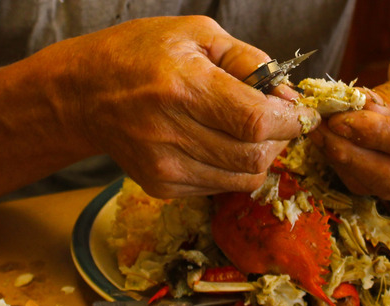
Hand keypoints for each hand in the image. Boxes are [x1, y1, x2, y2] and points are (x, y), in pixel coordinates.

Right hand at [41, 16, 318, 197]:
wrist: (85, 93)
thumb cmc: (143, 53)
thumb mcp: (198, 34)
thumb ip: (251, 63)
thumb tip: (289, 98)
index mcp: (182, 86)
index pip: (256, 121)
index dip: (291, 123)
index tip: (304, 116)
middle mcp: (170, 132)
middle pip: (255, 156)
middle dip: (280, 139)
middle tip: (277, 120)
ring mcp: (164, 165)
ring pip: (243, 178)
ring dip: (260, 156)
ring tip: (249, 131)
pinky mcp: (161, 185)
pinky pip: (221, 186)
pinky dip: (233, 168)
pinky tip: (220, 143)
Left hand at [311, 37, 389, 197]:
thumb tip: (354, 116)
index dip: (376, 136)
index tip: (339, 121)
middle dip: (352, 155)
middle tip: (318, 128)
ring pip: (381, 187)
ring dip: (345, 161)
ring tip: (319, 131)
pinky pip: (376, 185)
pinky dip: (350, 165)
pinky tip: (332, 141)